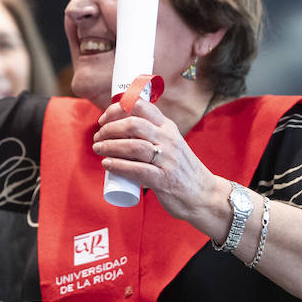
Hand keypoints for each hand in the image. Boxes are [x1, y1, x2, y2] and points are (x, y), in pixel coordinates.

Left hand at [94, 99, 229, 231]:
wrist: (203, 195)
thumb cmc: (180, 170)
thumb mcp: (171, 144)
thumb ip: (152, 135)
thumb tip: (119, 131)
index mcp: (168, 127)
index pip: (141, 106)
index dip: (117, 109)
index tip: (104, 119)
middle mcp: (169, 139)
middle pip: (133, 124)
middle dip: (109, 129)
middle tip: (98, 137)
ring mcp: (168, 159)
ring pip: (133, 146)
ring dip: (109, 146)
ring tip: (98, 149)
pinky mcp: (164, 180)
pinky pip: (137, 169)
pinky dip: (118, 166)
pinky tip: (107, 164)